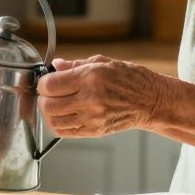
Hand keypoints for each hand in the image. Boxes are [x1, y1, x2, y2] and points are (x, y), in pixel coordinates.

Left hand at [37, 56, 169, 137]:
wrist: (151, 101)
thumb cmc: (131, 79)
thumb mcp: (104, 63)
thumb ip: (76, 65)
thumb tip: (56, 66)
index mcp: (91, 78)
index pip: (50, 85)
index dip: (43, 82)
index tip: (47, 81)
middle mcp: (90, 99)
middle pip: (48, 104)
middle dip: (44, 98)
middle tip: (49, 93)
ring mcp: (92, 118)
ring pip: (53, 120)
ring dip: (50, 112)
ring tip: (56, 104)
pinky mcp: (94, 131)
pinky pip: (65, 132)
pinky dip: (59, 124)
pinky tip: (64, 115)